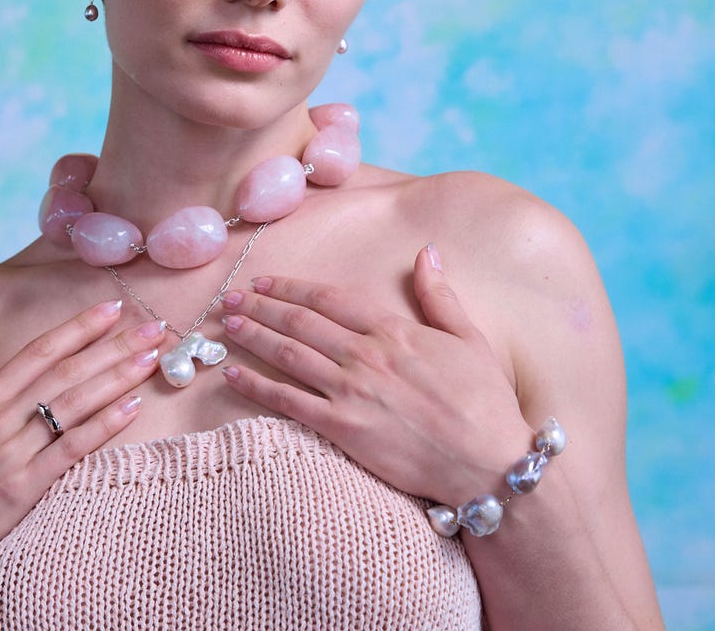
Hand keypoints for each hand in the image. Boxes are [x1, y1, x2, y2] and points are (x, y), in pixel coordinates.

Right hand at [0, 301, 161, 603]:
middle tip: (153, 325)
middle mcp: (0, 420)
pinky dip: (103, 425)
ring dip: (117, 376)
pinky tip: (132, 407)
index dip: (77, 327)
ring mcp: (12, 453)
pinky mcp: (22, 489)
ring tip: (152, 356)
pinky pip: (70, 449)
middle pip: (66, 371)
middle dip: (113, 345)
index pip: (38, 352)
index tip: (111, 307)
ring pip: (74, 404)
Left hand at [218, 244, 529, 503]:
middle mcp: (365, 354)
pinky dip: (257, 387)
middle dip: (260, 306)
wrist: (488, 463)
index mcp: (393, 330)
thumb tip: (427, 252)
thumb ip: (440, 295)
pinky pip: (289, 403)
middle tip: (230, 297)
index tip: (265, 281)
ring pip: (289, 355)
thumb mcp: (469, 338)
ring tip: (226, 325)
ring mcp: (351, 392)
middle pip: (300, 322)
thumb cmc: (484, 401)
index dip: (292, 287)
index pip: (329, 298)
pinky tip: (234, 376)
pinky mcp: (343, 430)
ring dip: (253, 336)